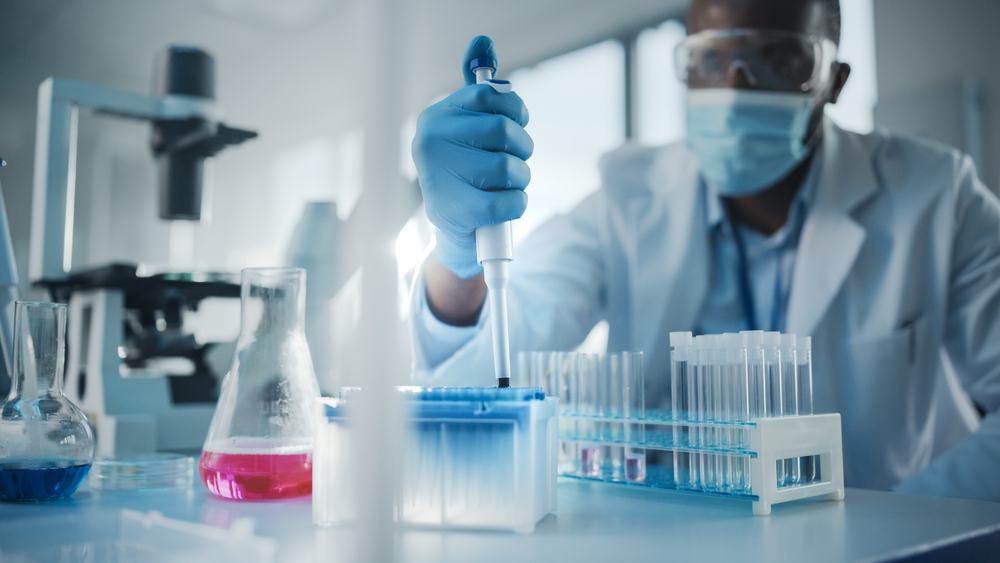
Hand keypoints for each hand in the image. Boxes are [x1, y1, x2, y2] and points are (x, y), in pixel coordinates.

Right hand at [411, 35, 532, 278]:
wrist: (453, 231)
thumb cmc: (465, 173)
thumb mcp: (466, 127)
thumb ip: (478, 89)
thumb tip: (483, 41)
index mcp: (436, 117)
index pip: (490, 95)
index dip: (516, 109)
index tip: (518, 122)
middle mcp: (431, 142)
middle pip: (504, 130)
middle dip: (522, 148)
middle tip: (515, 161)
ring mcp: (441, 177)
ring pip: (510, 166)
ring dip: (520, 178)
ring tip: (506, 185)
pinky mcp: (458, 211)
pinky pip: (511, 200)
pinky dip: (517, 204)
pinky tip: (505, 206)